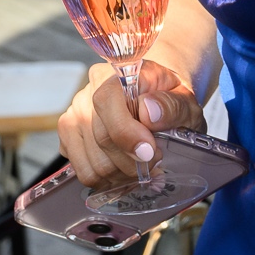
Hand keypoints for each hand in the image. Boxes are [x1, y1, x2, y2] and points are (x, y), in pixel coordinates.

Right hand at [57, 60, 204, 186]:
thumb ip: (172, 105)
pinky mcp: (70, 137)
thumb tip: (149, 112)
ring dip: (122, 174)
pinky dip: (108, 180)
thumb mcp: (185, 100)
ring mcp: (75, 114)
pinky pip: (84, 171)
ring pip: (92, 162)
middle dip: (133, 160)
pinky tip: (125, 170)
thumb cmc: (170, 100)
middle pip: (101, 138)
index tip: (150, 151)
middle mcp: (90, 90)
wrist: (158, 99)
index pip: (107, 100)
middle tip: (156, 160)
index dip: (126, 132)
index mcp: (119, 74)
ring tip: (141, 166)